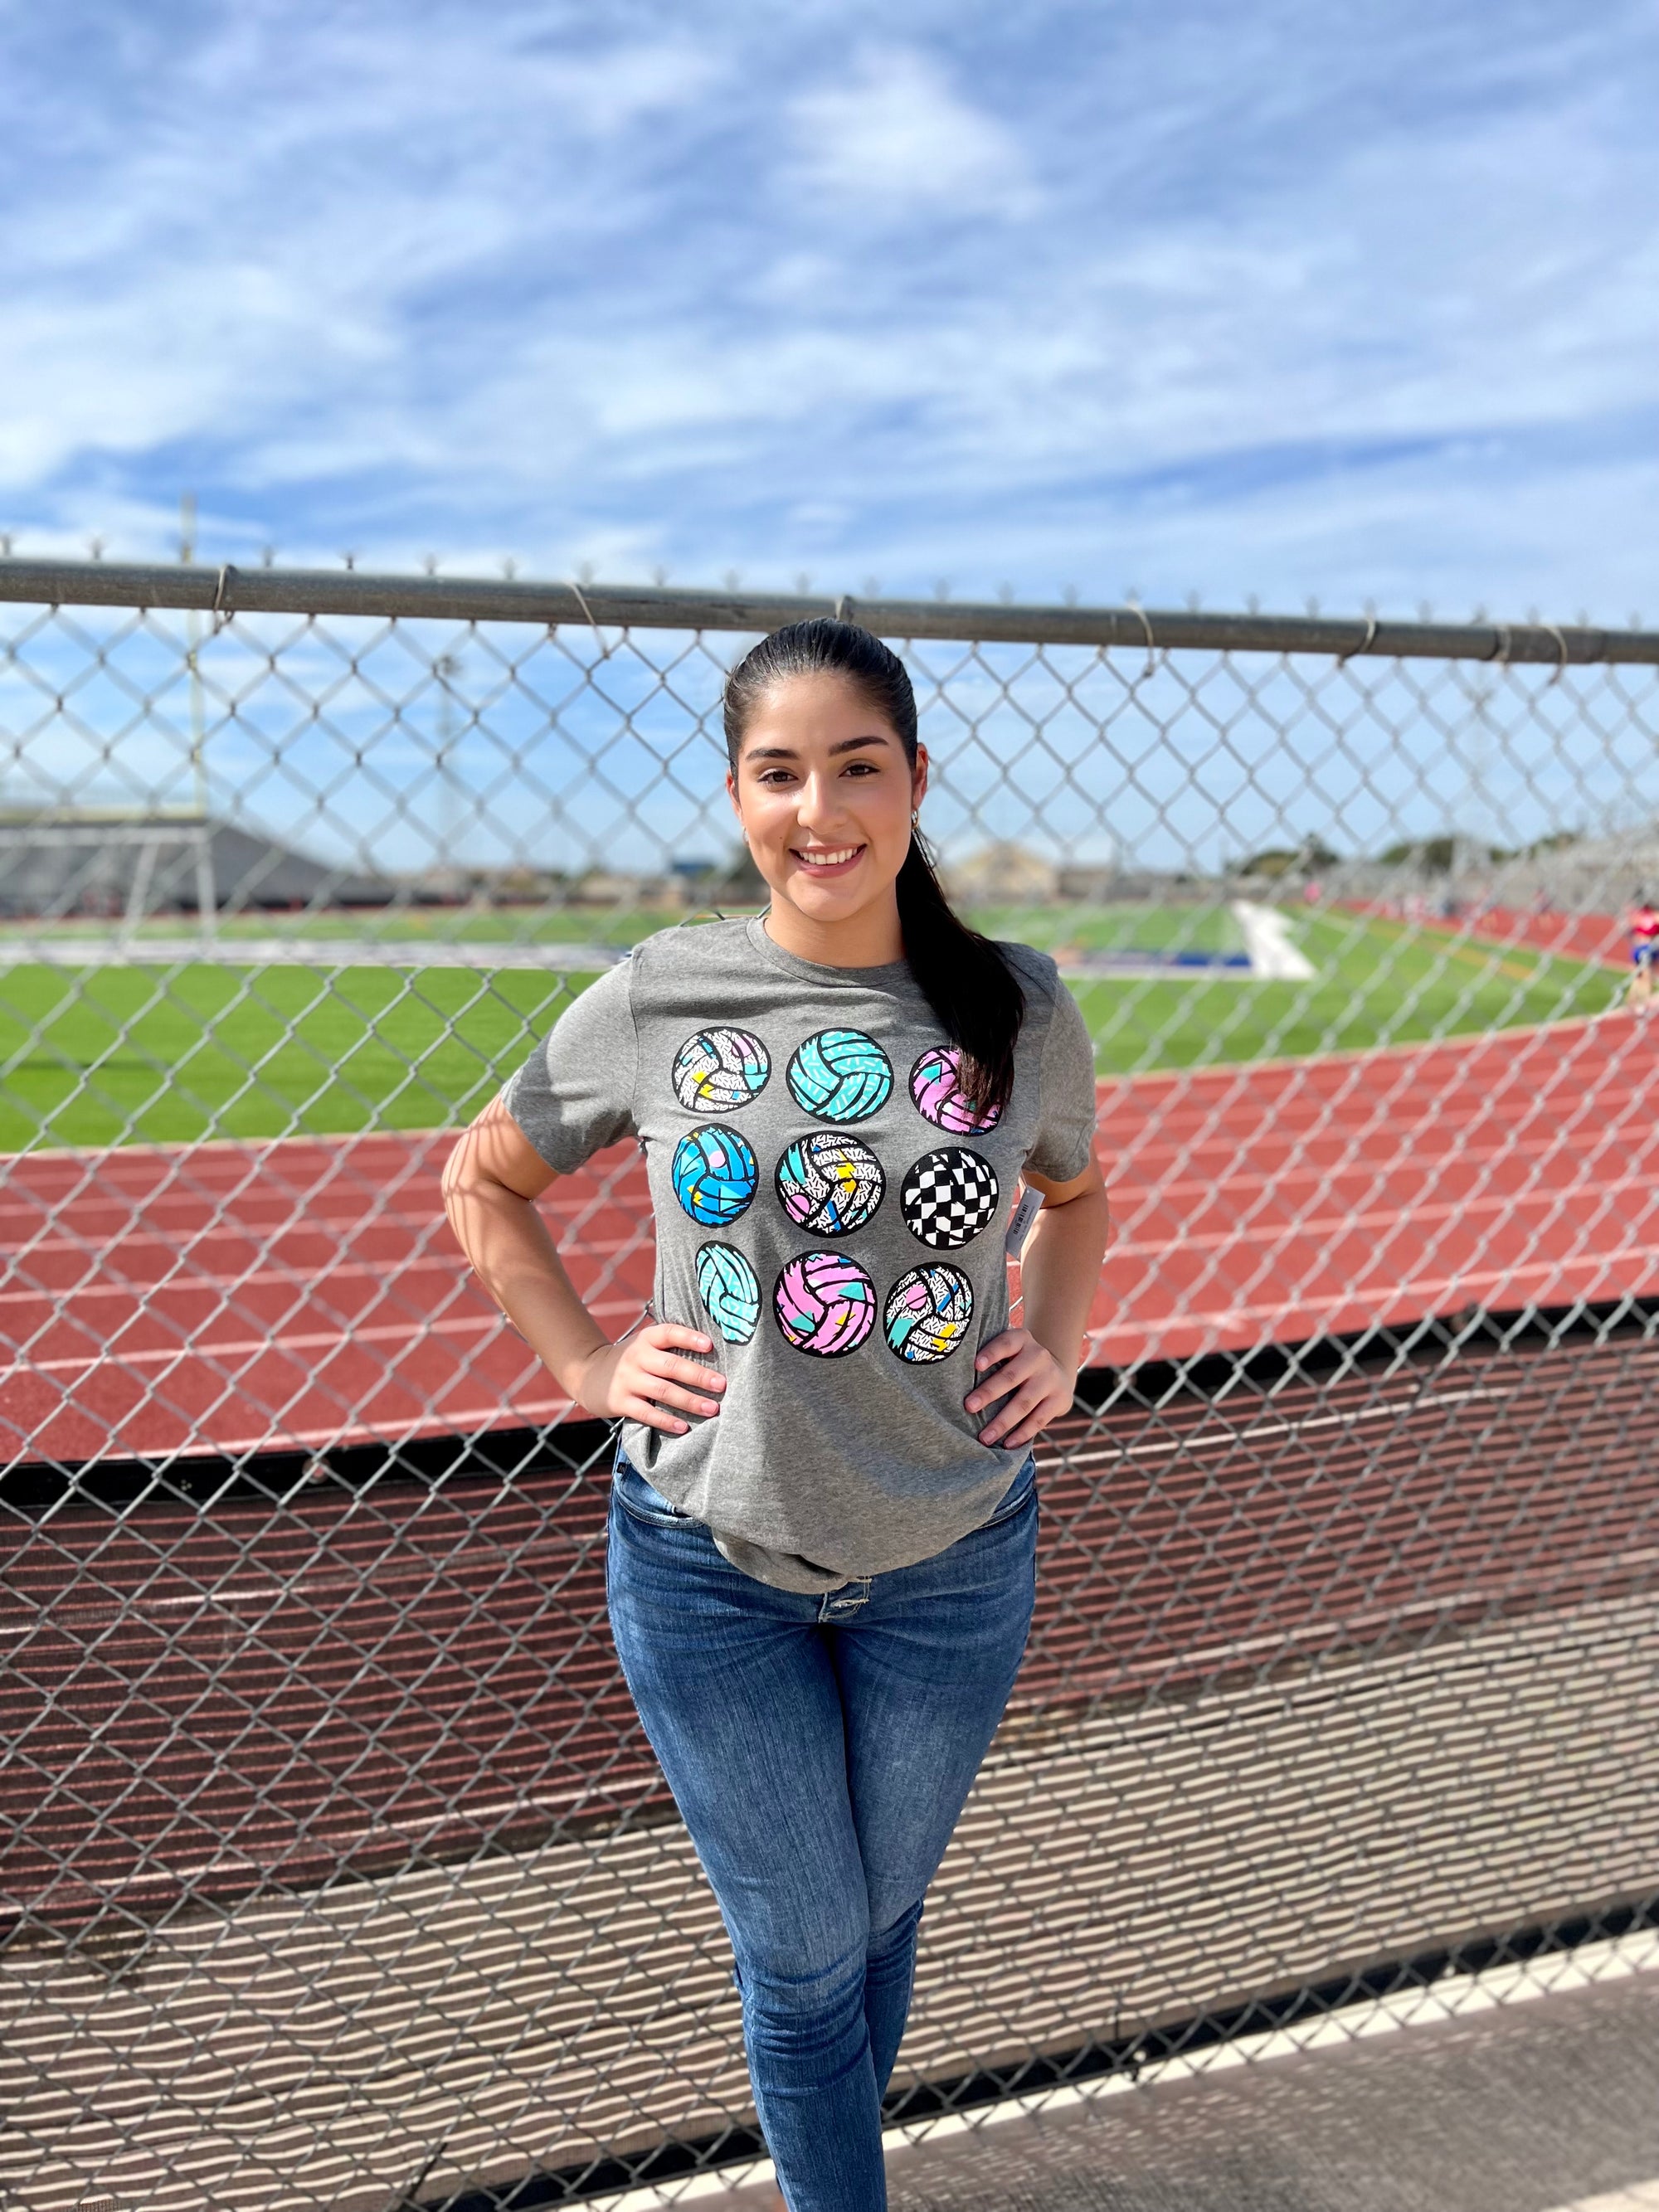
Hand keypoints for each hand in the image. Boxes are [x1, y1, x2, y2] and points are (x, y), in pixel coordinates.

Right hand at [574, 1324, 725, 1435]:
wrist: (589, 1374)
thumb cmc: (631, 1360)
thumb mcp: (645, 1345)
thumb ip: (670, 1347)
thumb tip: (713, 1354)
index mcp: (646, 1339)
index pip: (669, 1333)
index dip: (689, 1338)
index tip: (710, 1346)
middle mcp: (636, 1357)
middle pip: (671, 1366)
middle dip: (698, 1376)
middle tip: (721, 1385)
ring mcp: (627, 1380)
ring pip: (663, 1391)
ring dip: (689, 1401)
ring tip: (711, 1409)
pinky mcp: (620, 1402)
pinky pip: (646, 1413)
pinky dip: (666, 1421)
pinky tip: (683, 1427)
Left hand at [964, 1326, 1073, 1448]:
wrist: (1057, 1371)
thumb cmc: (1017, 1362)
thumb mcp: (1010, 1351)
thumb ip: (990, 1357)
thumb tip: (951, 1374)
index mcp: (1021, 1340)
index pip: (1005, 1343)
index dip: (991, 1353)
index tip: (975, 1365)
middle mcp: (1038, 1356)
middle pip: (1011, 1376)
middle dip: (989, 1393)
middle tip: (969, 1407)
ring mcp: (1050, 1379)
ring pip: (1024, 1402)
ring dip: (1002, 1421)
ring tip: (984, 1437)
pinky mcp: (1060, 1400)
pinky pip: (1039, 1419)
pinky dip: (1022, 1433)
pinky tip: (1007, 1444)